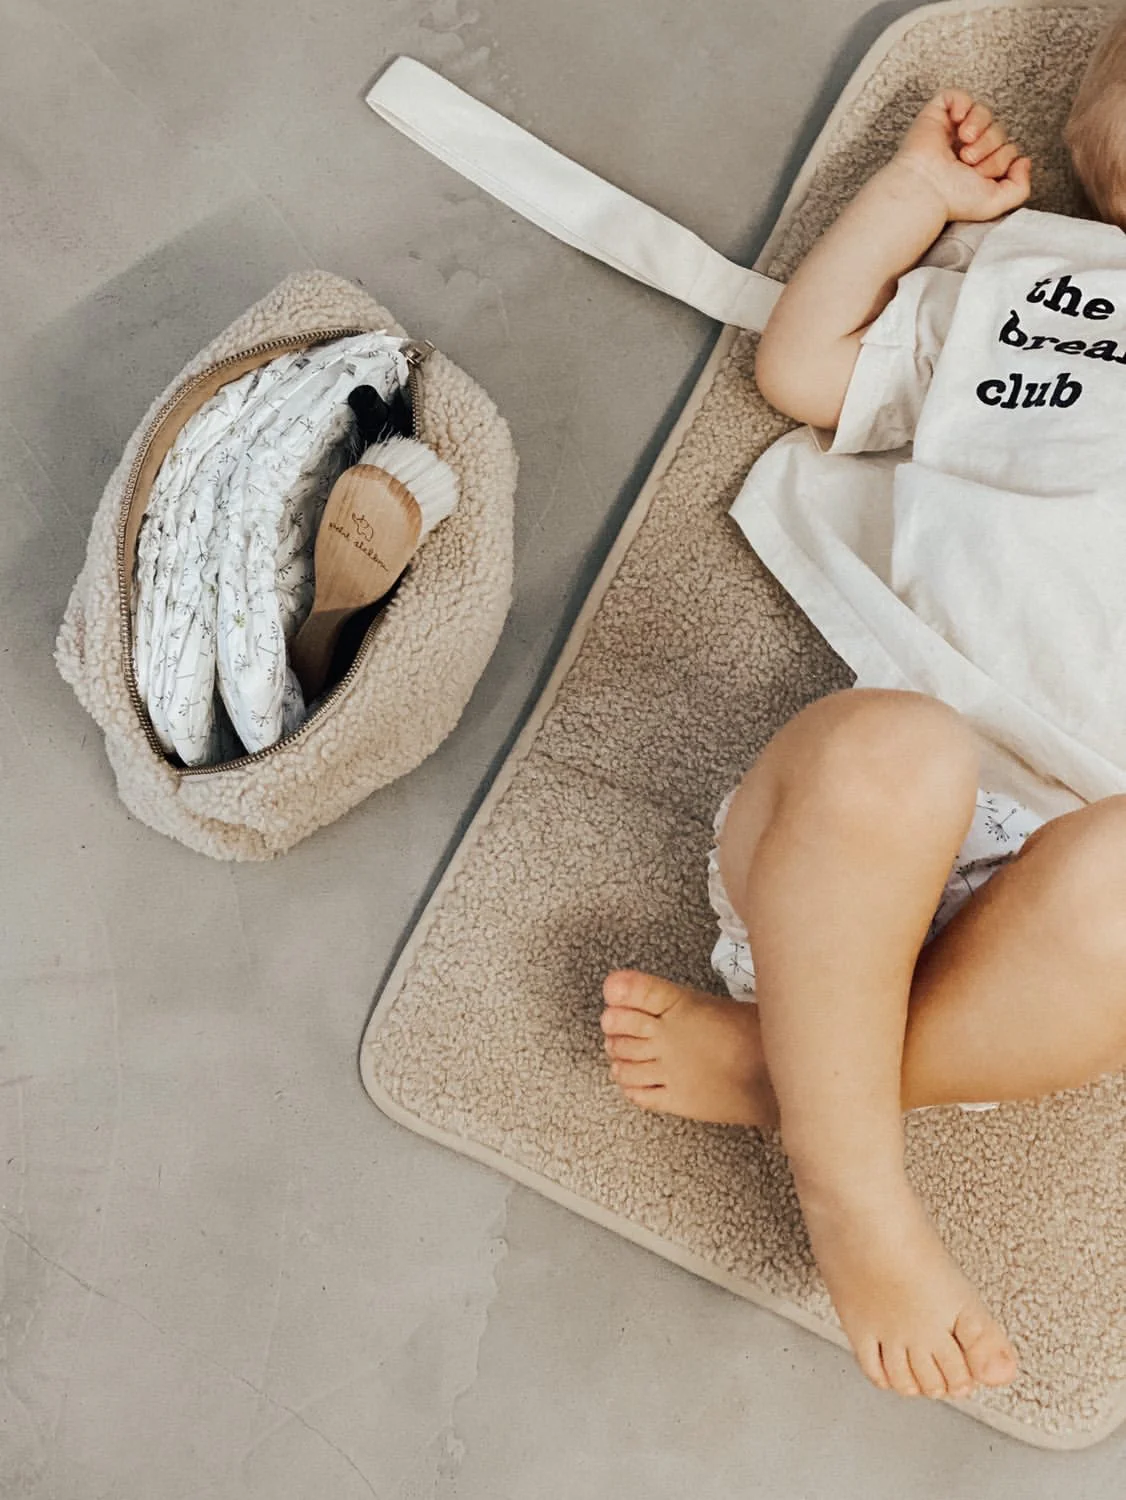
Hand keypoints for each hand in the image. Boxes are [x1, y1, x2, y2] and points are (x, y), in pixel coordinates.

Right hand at [891, 90, 1031, 221]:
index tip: (980, 175)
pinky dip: (963, 104)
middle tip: (969, 162)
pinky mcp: (936, 115)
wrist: (926, 190)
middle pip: (998, 131)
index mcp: (979, 168)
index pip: (1007, 149)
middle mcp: (966, 148)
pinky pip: (958, 95)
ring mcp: (950, 131)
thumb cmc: (953, 200)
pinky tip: (958, 120)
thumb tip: (1024, 162)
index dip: (1001, 160)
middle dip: (990, 146)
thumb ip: (1020, 187)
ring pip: (984, 112)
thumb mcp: (996, 202)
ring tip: (964, 143)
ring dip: (980, 127)